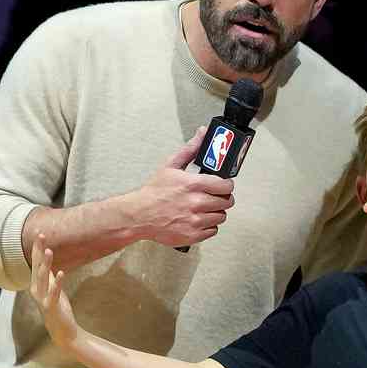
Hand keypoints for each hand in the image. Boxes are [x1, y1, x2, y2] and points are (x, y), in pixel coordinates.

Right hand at [26, 236, 77, 347]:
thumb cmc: (57, 308)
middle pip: (37, 267)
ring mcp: (42, 299)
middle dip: (38, 251)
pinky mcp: (51, 307)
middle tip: (40, 235)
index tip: (39, 232)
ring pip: (42, 278)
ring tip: (49, 251)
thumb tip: (46, 260)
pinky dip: (57, 283)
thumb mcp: (53, 288)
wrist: (62, 331)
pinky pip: (54, 293)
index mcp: (37, 284)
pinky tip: (61, 272)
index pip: (35, 263)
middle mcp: (36, 290)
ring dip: (45, 264)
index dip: (37, 248)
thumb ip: (49, 275)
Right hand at [135, 126, 235, 246]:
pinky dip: (208, 226)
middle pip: (227, 201)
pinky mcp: (193, 235)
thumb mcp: (171, 166)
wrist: (139, 215)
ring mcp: (195, 220)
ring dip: (215, 212)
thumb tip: (203, 132)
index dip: (226, 185)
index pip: (226, 186)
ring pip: (221, 216)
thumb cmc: (154, 192)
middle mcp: (196, 203)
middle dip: (222, 198)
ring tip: (204, 208)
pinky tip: (198, 219)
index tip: (223, 185)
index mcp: (193, 184)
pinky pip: (213, 230)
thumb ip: (190, 149)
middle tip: (214, 196)